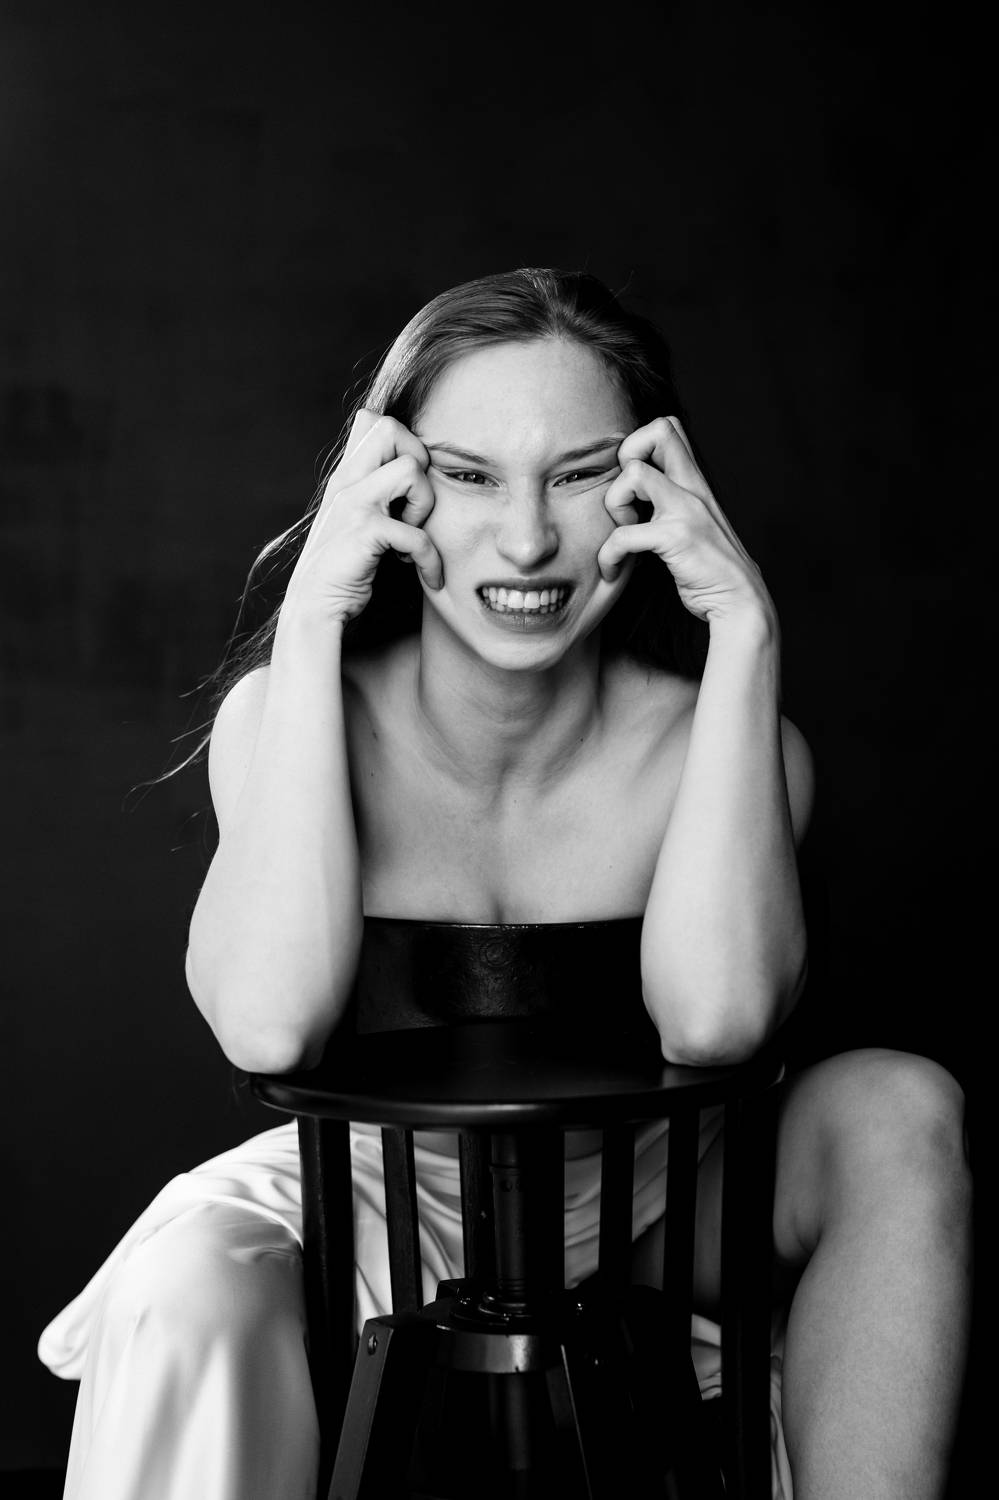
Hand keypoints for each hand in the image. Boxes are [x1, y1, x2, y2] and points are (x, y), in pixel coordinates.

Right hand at [284, 411, 442, 626]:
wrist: (313, 609)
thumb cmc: (343, 567)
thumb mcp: (353, 518)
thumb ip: (370, 490)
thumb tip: (409, 467)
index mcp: (346, 475)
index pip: (373, 420)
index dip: (404, 444)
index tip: (407, 489)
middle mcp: (346, 482)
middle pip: (390, 427)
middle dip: (419, 462)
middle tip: (415, 504)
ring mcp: (353, 506)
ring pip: (411, 470)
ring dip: (426, 507)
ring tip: (415, 537)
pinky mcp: (363, 534)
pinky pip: (417, 533)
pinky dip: (430, 559)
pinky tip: (426, 575)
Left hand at [597, 417, 771, 625]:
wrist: (739, 601)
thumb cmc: (709, 568)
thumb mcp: (692, 523)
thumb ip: (671, 502)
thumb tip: (635, 493)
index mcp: (694, 482)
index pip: (668, 427)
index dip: (638, 445)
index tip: (632, 487)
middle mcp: (693, 487)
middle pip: (659, 428)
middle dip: (626, 456)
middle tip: (626, 499)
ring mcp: (686, 510)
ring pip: (633, 472)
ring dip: (614, 505)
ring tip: (622, 536)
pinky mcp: (677, 538)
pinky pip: (623, 534)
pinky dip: (608, 555)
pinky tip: (613, 570)